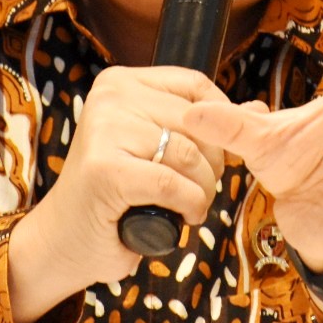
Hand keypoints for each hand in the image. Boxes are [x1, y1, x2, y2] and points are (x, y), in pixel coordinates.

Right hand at [7, 65, 227, 322]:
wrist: (63, 240)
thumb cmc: (115, 195)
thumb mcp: (159, 149)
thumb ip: (205, 127)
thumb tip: (258, 110)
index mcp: (120, 81)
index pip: (195, 85)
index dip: (221, 121)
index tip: (219, 153)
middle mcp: (110, 96)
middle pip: (198, 120)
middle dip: (212, 162)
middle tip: (198, 188)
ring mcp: (104, 130)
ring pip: (190, 154)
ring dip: (202, 189)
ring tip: (189, 204)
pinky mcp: (104, 169)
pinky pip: (174, 184)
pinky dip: (188, 205)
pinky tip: (182, 216)